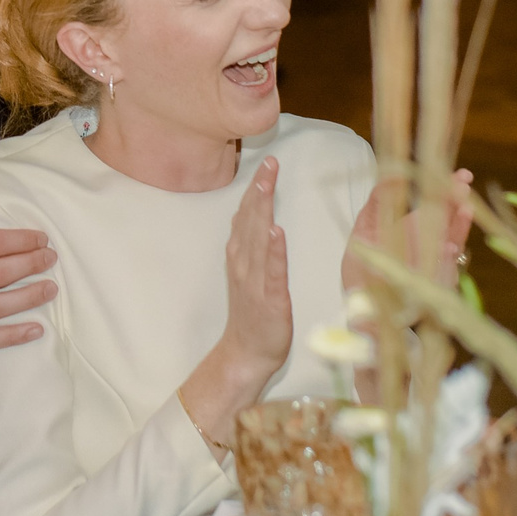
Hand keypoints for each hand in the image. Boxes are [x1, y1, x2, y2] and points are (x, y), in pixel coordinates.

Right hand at [221, 156, 290, 373]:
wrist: (246, 352)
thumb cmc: (253, 312)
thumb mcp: (248, 271)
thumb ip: (252, 243)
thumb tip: (256, 213)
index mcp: (240, 254)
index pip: (248, 214)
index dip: (257, 188)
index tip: (268, 163)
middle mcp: (244, 262)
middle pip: (251, 220)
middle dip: (260, 190)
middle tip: (269, 163)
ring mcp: (254, 280)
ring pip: (257, 239)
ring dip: (262, 211)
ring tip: (267, 186)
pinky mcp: (269, 298)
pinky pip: (271, 271)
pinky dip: (273, 251)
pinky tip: (276, 232)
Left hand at [344, 166, 476, 292]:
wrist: (360, 310)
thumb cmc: (362, 271)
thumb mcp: (364, 231)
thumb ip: (377, 204)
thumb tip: (388, 174)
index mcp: (411, 228)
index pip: (435, 203)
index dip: (446, 188)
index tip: (458, 173)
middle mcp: (426, 244)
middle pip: (447, 219)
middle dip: (456, 200)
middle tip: (464, 181)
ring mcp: (432, 264)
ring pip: (452, 242)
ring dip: (458, 226)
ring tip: (464, 208)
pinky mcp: (432, 286)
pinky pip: (446, 272)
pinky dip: (448, 261)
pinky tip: (449, 248)